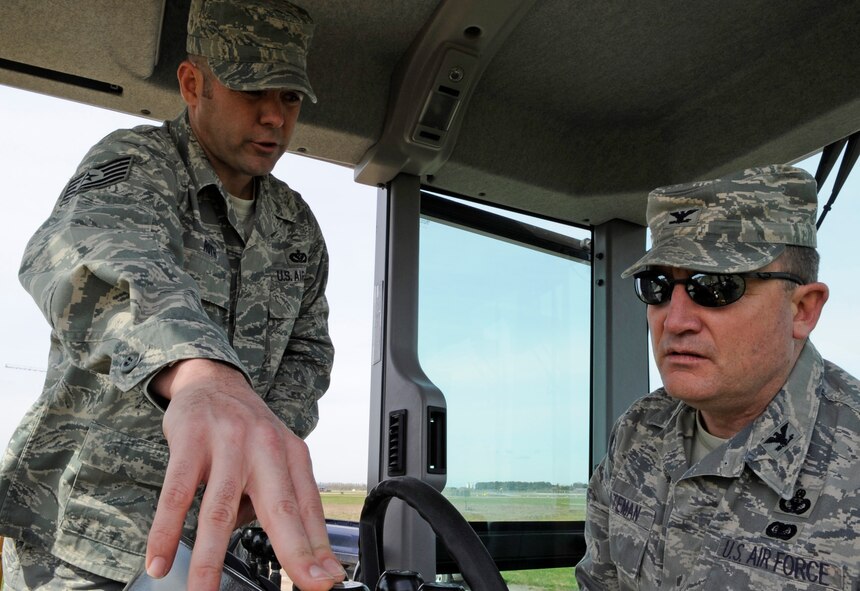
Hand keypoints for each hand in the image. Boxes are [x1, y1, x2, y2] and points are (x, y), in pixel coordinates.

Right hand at [145, 359, 344, 590]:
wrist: (213, 381)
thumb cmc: (248, 429)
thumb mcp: (276, 456)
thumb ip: (282, 499)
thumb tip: (288, 552)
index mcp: (292, 455)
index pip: (309, 509)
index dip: (318, 547)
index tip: (327, 580)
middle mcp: (266, 448)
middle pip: (280, 509)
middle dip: (293, 553)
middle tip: (304, 587)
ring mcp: (228, 443)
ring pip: (220, 511)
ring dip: (210, 560)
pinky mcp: (191, 441)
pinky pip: (176, 495)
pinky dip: (166, 532)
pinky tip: (160, 560)